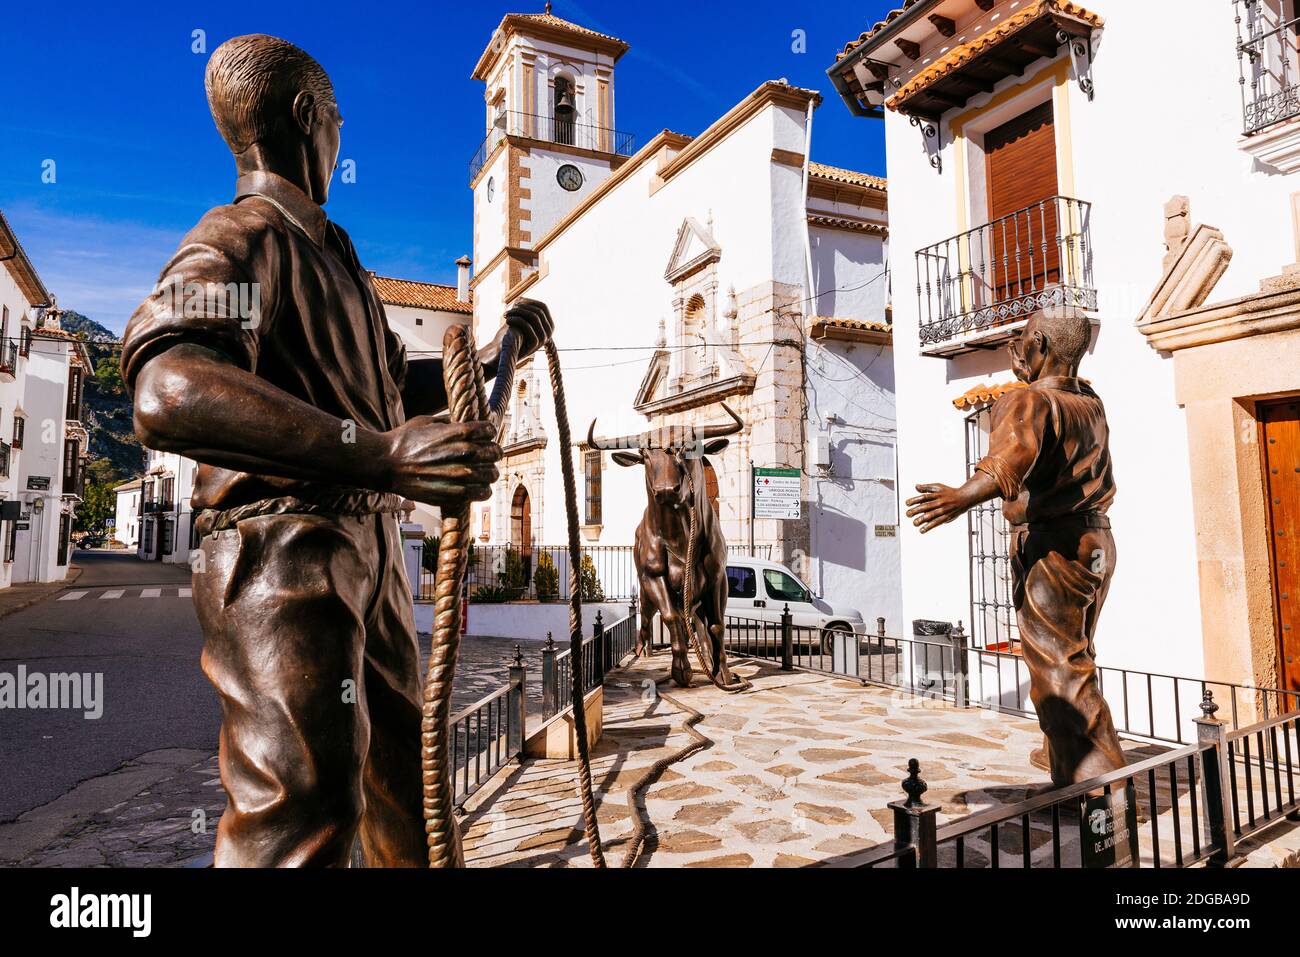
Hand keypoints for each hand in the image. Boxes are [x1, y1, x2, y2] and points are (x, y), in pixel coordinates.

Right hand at [382, 416, 500, 506]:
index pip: (489, 430)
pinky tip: (478, 487)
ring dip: (490, 472)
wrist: (386, 465)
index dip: (488, 432)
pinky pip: (482, 493)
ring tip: (484, 473)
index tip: (485, 435)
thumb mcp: (425, 421)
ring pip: (492, 474)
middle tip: (489, 455)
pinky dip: (484, 490)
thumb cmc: (403, 441)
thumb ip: (447, 422)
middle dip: (494, 452)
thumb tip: (459, 422)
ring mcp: (460, 475)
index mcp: (457, 432)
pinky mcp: (454, 493)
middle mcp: (462, 453)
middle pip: (495, 452)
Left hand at [501, 299, 553, 360]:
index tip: (515, 303)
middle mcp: (550, 332)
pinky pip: (527, 325)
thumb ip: (524, 308)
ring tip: (506, 314)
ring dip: (517, 312)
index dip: (529, 301)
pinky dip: (515, 319)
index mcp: (549, 325)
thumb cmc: (512, 333)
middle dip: (521, 307)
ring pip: (534, 316)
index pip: (543, 306)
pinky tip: (507, 320)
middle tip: (509, 309)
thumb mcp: (521, 319)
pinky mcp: (535, 344)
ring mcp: (544, 339)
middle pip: (538, 310)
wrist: (505, 352)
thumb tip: (522, 297)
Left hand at [905, 483, 968, 533]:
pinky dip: (929, 527)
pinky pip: (937, 522)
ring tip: (914, 523)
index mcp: (936, 494)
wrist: (964, 498)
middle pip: (926, 506)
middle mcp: (939, 502)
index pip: (924, 497)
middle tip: (908, 514)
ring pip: (931, 515)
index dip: (915, 500)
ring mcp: (943, 510)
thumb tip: (916, 487)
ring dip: (922, 520)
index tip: (907, 503)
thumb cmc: (949, 492)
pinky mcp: (946, 517)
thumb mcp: (938, 487)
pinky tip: (922, 530)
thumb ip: (927, 487)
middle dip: (916, 510)